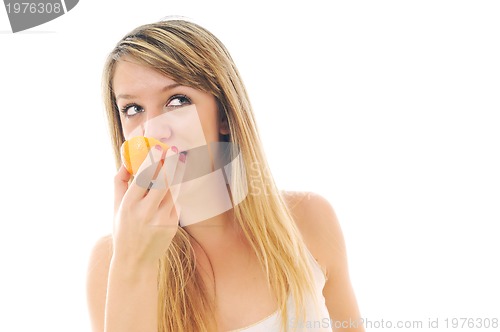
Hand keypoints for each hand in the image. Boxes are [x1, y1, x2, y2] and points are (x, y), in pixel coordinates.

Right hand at [111, 147, 183, 267]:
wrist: (134, 260)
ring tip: (180, 159)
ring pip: (172, 191)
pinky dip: (174, 192)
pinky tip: (173, 186)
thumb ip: (120, 181)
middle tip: (175, 150)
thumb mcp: (116, 206)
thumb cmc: (123, 228)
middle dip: (170, 164)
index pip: (142, 178)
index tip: (158, 148)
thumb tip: (127, 159)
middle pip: (162, 182)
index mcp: (128, 205)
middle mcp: (145, 212)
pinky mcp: (172, 225)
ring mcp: (161, 219)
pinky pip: (175, 202)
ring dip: (177, 174)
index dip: (151, 162)